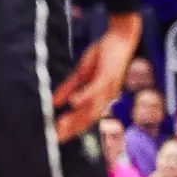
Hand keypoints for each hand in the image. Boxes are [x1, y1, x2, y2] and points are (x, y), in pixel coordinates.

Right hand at [52, 15, 140, 142]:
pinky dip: (84, 96)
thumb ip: (68, 89)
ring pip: (91, 109)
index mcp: (99, 98)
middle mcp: (105, 98)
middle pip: (87, 119)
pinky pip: (95, 89)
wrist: (121, 38)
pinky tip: (72, 102)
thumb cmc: (103, 56)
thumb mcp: (81, 74)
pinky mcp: (108, 76)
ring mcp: (108, 89)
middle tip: (55, 138)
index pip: (84, 119)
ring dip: (75, 118)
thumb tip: (55, 103)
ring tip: (60, 126)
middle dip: (70, 129)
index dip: (70, 129)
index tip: (56, 137)